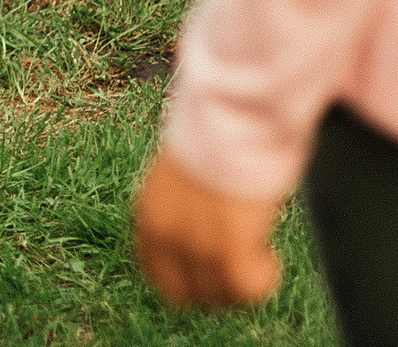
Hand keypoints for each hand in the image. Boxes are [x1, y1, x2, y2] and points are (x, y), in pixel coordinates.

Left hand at [135, 149, 284, 309]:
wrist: (230, 124)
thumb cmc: (215, 143)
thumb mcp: (182, 183)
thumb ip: (182, 216)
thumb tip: (202, 241)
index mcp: (149, 217)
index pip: (158, 275)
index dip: (189, 282)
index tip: (214, 275)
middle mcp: (165, 236)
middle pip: (189, 294)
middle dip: (219, 286)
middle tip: (244, 264)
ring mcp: (194, 246)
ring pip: (221, 295)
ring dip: (243, 281)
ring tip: (259, 250)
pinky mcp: (227, 250)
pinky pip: (245, 288)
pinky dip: (261, 279)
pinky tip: (269, 254)